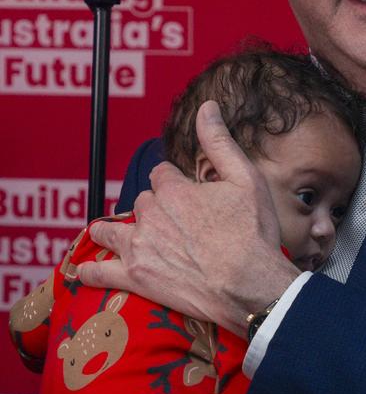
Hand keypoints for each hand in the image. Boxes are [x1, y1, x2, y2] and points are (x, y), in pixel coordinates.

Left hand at [77, 101, 299, 335]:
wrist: (249, 286)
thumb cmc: (253, 234)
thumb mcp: (246, 179)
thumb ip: (220, 142)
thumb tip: (207, 107)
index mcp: (174, 190)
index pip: (161, 175)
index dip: (173, 183)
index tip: (186, 196)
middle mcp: (151, 215)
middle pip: (141, 202)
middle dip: (152, 209)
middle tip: (171, 224)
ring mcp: (140, 247)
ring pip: (111, 230)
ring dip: (110, 230)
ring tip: (108, 233)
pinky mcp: (137, 277)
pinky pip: (101, 272)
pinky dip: (91, 271)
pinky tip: (85, 270)